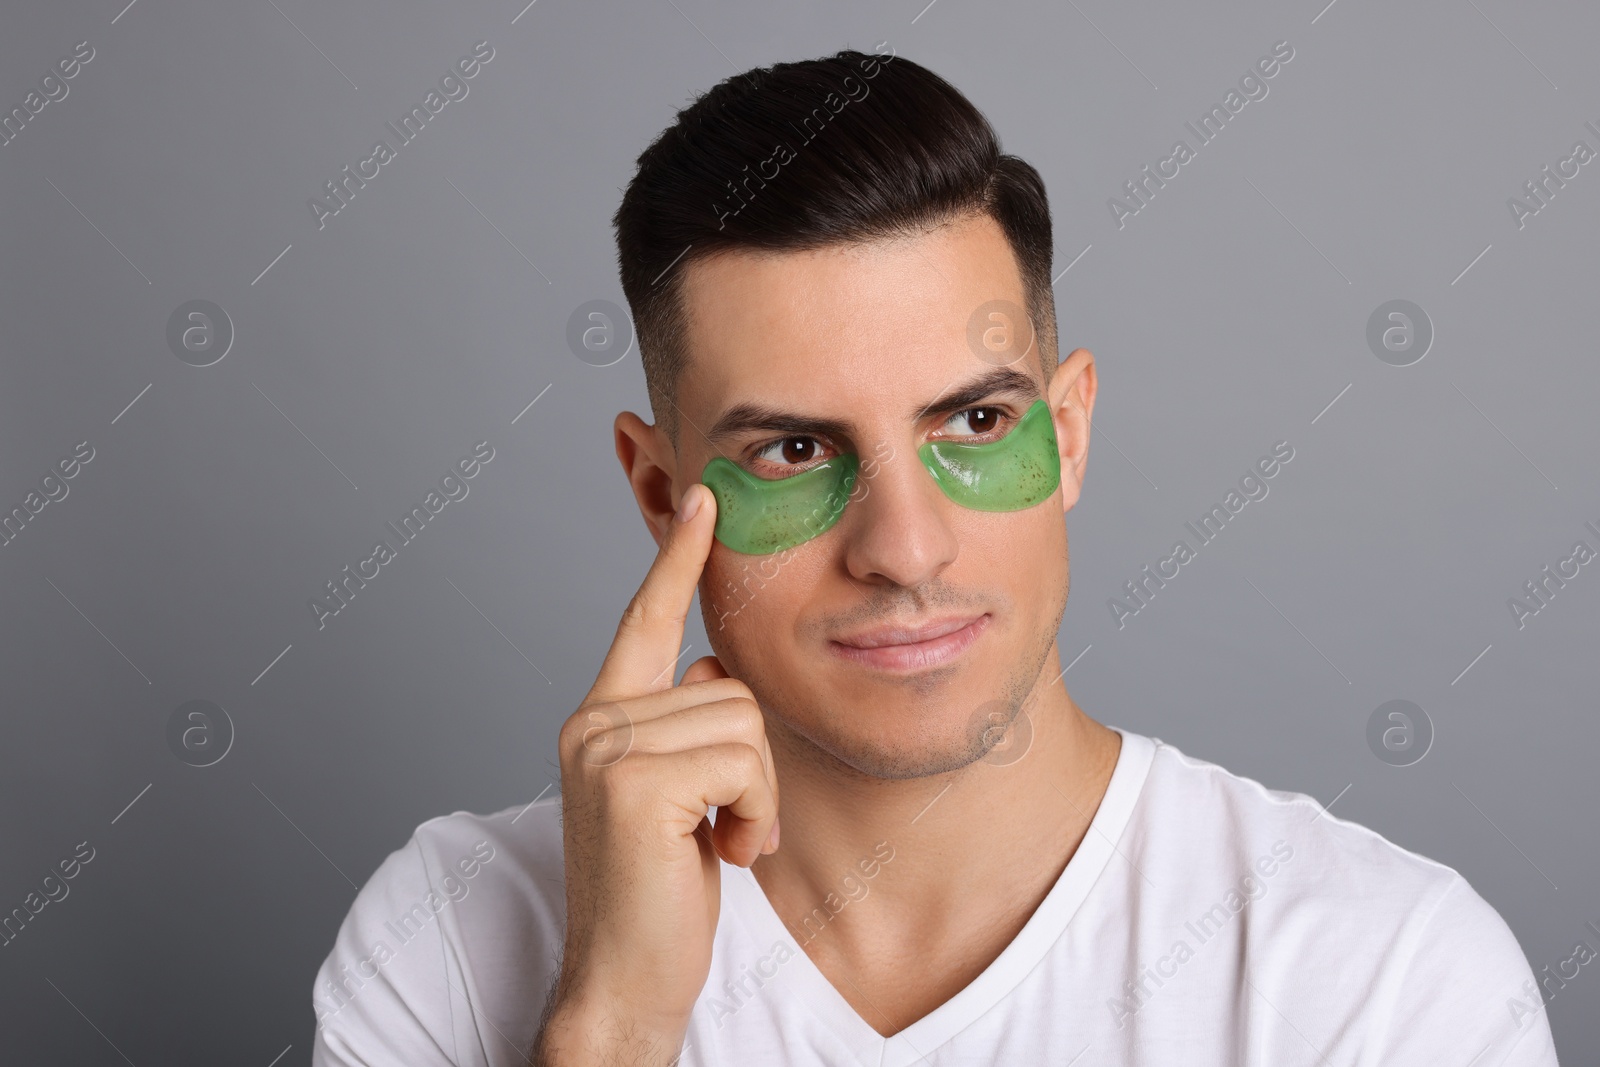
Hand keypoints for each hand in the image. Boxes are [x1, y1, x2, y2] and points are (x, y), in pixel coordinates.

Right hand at [534, 483, 779, 1066]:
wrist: (625, 982)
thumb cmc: (660, 895)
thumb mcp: (674, 797)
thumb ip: (682, 727)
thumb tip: (709, 671)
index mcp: (601, 718)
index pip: (643, 620)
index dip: (676, 559)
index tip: (702, 498)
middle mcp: (592, 721)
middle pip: (729, 685)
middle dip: (752, 767)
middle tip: (724, 828)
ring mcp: (605, 747)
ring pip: (743, 722)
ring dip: (757, 795)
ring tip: (719, 842)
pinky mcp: (634, 780)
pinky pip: (744, 761)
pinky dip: (756, 813)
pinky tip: (723, 853)